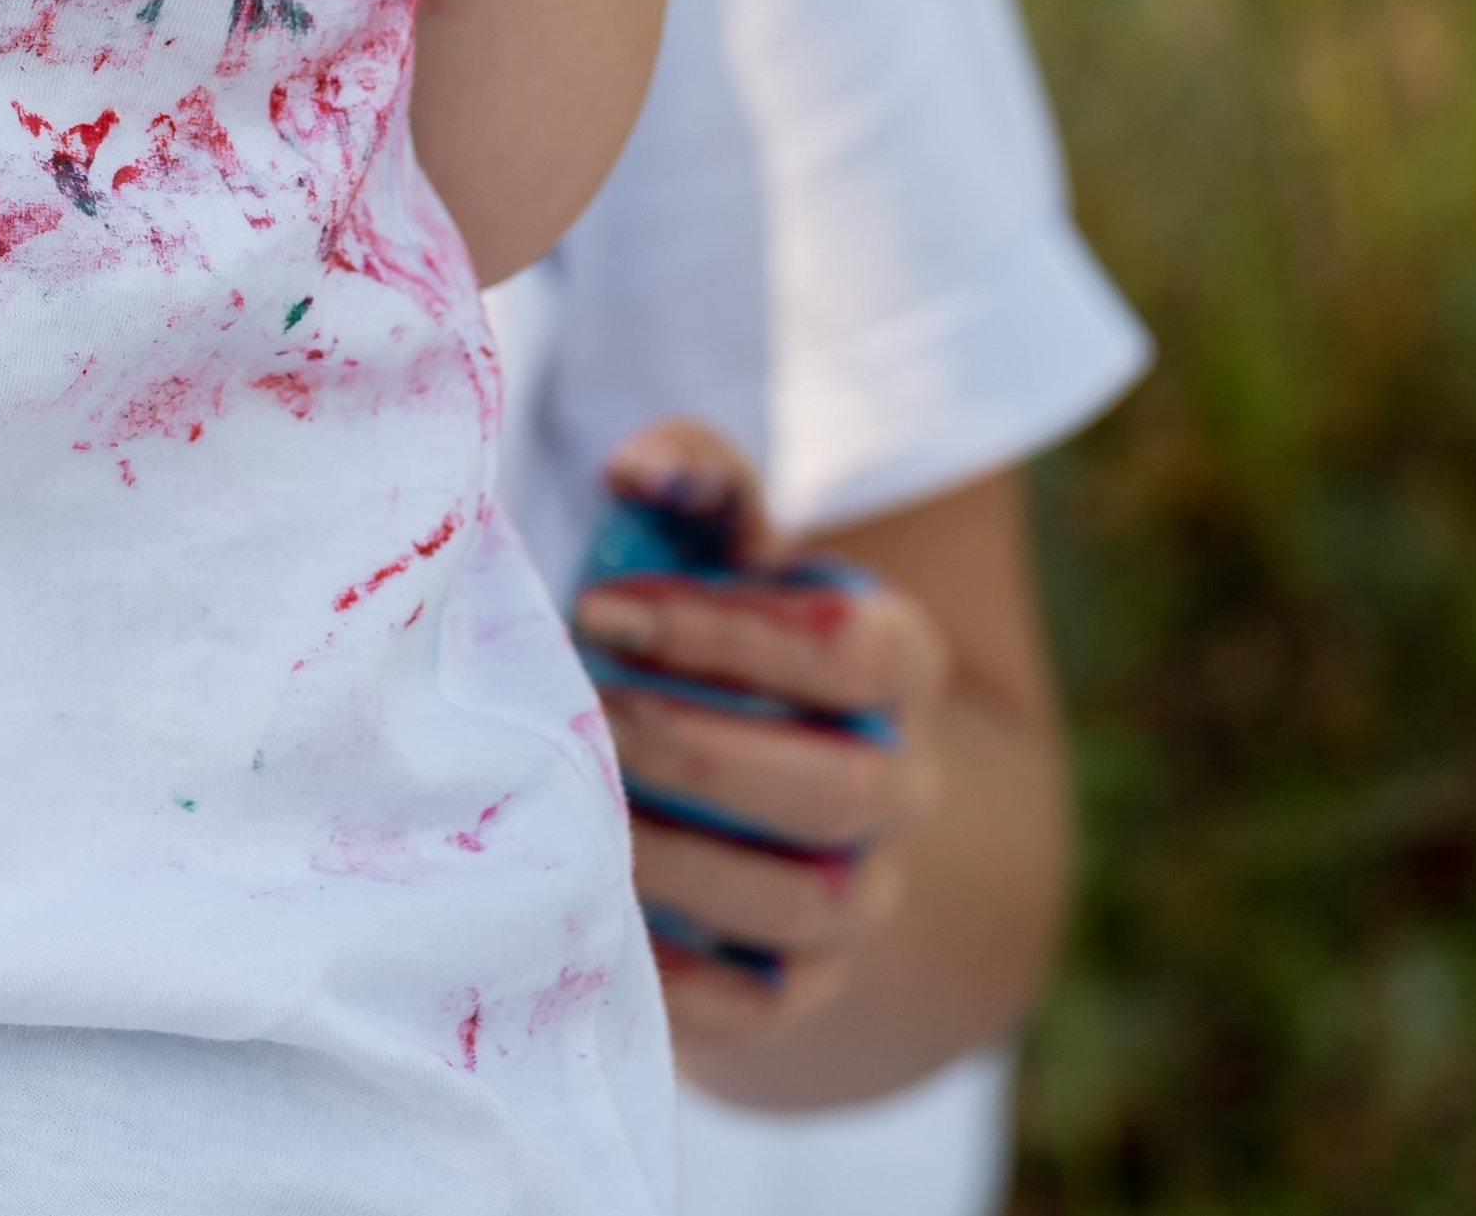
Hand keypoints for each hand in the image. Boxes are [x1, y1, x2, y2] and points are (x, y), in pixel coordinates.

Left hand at [573, 419, 948, 1055]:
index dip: (724, 631)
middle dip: (700, 751)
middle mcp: (900, 785)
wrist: (740, 770)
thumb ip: (693, 478)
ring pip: (806, 903)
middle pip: (840, 791)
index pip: (845, 651)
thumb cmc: (707, 626)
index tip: (597, 606)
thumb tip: (640, 466)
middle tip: (586, 716)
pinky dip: (678, 979)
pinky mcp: (798, 989)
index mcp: (897, 660)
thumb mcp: (713, 540)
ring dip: (684, 858)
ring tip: (575, 809)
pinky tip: (588, 918)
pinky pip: (758, 1011)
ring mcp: (860, 897)